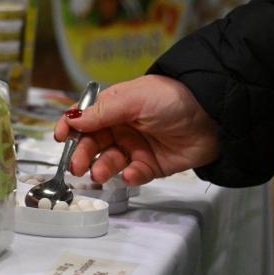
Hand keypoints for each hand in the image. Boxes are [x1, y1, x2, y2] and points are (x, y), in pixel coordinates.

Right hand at [54, 75, 218, 185]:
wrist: (213, 115)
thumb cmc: (173, 98)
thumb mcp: (133, 100)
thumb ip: (102, 113)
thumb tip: (71, 120)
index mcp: (115, 107)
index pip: (85, 118)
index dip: (70, 127)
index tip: (59, 137)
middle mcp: (122, 127)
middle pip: (92, 144)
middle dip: (82, 154)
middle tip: (77, 166)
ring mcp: (136, 147)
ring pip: (109, 161)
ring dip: (102, 168)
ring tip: (100, 172)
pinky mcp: (151, 165)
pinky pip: (133, 174)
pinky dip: (129, 176)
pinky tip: (131, 173)